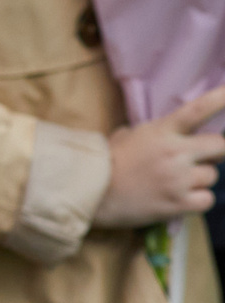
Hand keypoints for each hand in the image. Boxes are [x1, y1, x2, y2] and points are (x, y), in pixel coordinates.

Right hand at [96, 84, 224, 228]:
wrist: (91, 194)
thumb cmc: (106, 163)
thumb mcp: (125, 137)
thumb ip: (151, 133)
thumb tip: (164, 133)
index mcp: (162, 131)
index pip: (198, 110)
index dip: (220, 99)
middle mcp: (175, 153)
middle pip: (220, 147)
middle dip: (215, 153)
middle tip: (201, 159)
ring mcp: (178, 179)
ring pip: (212, 176)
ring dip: (199, 180)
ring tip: (176, 185)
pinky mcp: (178, 203)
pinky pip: (206, 200)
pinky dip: (197, 201)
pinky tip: (180, 200)